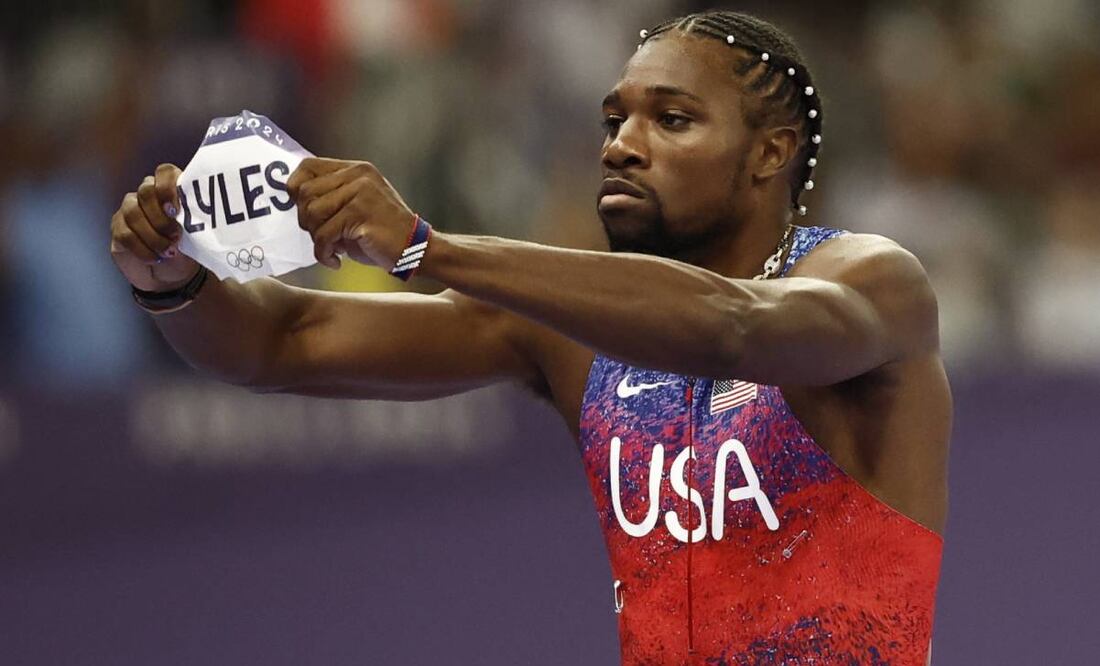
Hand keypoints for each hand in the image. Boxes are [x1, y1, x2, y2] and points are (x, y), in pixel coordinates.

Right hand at [109, 164, 199, 291]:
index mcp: (170, 191)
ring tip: (168, 252)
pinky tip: (155, 258)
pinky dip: (143, 249)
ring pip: (133, 213)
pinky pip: (126, 234)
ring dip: (153, 236)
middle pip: (146, 191)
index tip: (176, 209)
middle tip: (176, 235)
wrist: (172, 277)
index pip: (164, 172)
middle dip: (161, 216)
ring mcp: (130, 210)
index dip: (168, 187)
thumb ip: (192, 220)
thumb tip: (192, 216)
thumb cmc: (186, 252)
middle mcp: (147, 196)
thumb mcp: (196, 236)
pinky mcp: (118, 229)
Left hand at [287, 157, 417, 270]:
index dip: (295, 187)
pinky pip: (324, 235)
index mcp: (355, 169)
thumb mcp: (356, 205)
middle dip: (306, 220)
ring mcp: (360, 192)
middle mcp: (357, 175)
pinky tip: (336, 261)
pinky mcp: (361, 214)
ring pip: (313, 213)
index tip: (301, 210)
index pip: (308, 166)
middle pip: (305, 192)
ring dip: (317, 238)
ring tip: (332, 247)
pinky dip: (324, 254)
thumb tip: (293, 198)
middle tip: (322, 236)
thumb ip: (331, 197)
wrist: (415, 249)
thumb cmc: (382, 233)